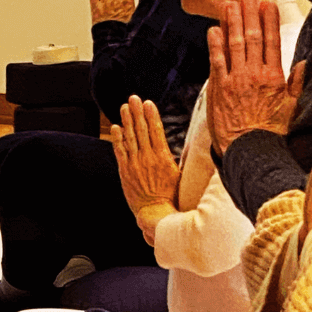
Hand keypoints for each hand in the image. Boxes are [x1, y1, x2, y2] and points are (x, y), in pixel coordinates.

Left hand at [111, 95, 180, 227]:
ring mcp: (134, 164)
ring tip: (124, 107)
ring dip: (126, 120)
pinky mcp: (125, 171)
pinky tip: (116, 127)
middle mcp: (147, 158)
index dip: (151, 115)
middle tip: (133, 98)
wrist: (155, 213)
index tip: (148, 102)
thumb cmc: (172, 196)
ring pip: (129, 137)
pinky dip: (117, 138)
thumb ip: (180, 159)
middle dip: (137, 112)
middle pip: (141, 130)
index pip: (156, 131)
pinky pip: (120, 151)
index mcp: (163, 157)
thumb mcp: (181, 175)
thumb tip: (196, 148)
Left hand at [206, 0, 302, 155]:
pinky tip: (213, 29)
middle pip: (252, 37)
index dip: (268, 21)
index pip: (272, 41)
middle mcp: (255, 75)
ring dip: (231, 21)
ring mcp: (236, 80)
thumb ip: (296, 84)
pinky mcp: (219, 88)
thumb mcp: (292, 108)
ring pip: (234, 44)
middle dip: (248, 14)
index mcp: (275, 78)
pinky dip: (215, 44)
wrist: (250, 150)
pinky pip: (216, 61)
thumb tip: (302, 64)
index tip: (266, 5)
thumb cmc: (271, 132)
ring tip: (228, 4)